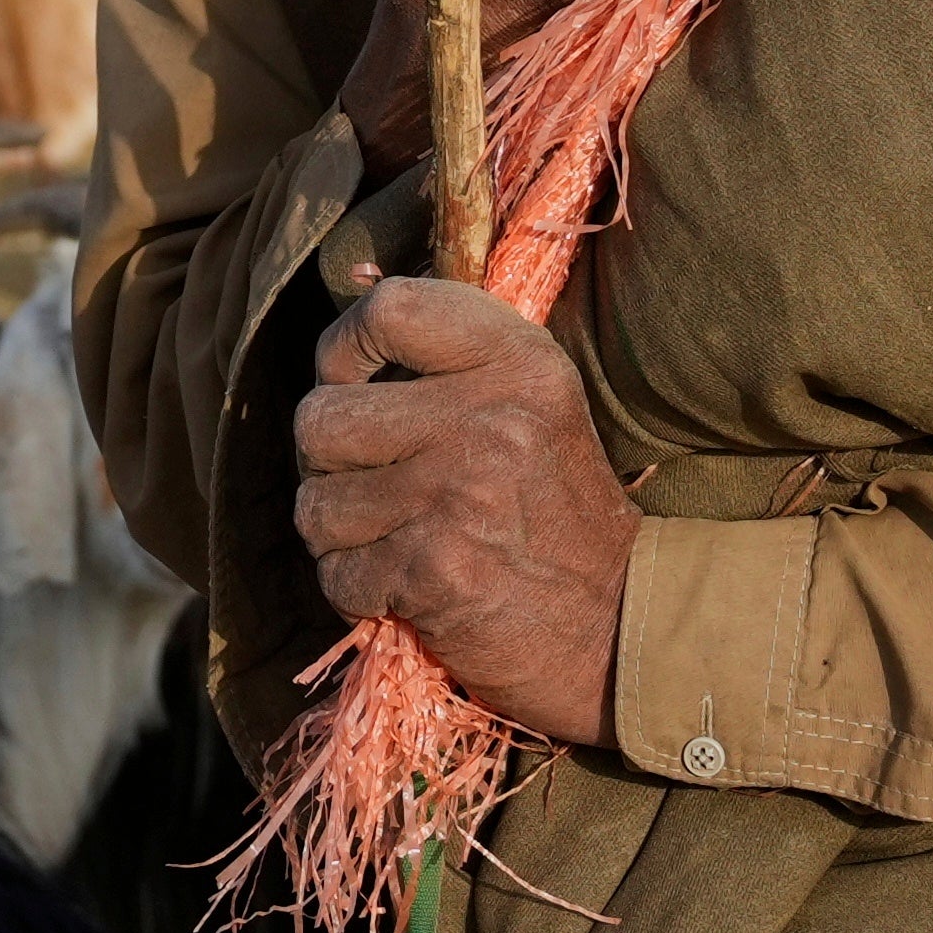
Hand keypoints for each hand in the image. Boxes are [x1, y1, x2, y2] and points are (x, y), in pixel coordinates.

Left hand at [288, 272, 626, 747]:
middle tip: (376, 484)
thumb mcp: (536, 404)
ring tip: (395, 538)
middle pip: (321, 417)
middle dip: (329, 462)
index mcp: (518, 362)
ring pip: (314, 503)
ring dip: (340, 533)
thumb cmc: (555, 511)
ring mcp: (457, 497)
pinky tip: (407, 586)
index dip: (345, 347)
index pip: (390, 309)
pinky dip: (357, 591)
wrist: (618, 629)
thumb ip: (454, 356)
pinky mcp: (431, 573)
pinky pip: (334, 574)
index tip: (355, 381)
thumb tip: (354, 303)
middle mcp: (489, 420)